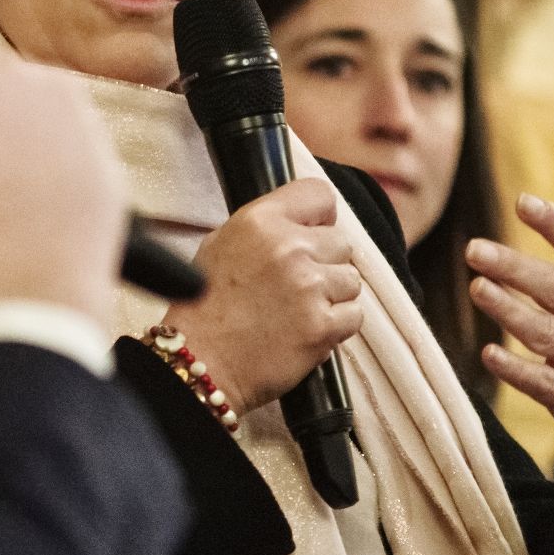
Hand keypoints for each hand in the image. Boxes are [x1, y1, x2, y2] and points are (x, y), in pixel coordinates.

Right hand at [159, 177, 361, 411]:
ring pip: (351, 281)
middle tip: (296, 286)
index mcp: (261, 220)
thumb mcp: (222, 242)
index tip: (316, 232)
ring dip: (332, 296)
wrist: (199, 360)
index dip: (321, 217)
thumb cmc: (204, 306)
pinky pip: (353, 316)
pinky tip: (305, 330)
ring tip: (298, 311)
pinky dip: (336, 326)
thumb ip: (267, 227)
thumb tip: (306, 222)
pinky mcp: (322, 325)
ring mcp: (309, 287)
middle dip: (325, 263)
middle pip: (342, 243)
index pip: (320, 194)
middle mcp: (289, 248)